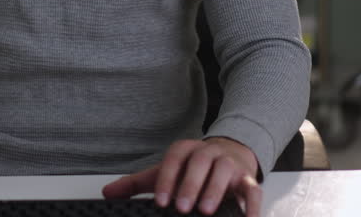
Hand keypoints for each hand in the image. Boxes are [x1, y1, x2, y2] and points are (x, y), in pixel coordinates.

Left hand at [101, 137, 260, 215]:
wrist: (230, 153)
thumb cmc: (193, 168)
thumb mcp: (166, 172)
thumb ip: (137, 184)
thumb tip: (107, 193)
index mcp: (186, 150)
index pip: (174, 159)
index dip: (167, 179)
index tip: (160, 201)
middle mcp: (209, 152)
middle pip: (200, 162)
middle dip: (191, 185)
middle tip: (182, 208)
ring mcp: (230, 164)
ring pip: (225, 170)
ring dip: (216, 190)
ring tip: (206, 211)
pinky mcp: (248, 179)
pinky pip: (253, 189)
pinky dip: (251, 205)